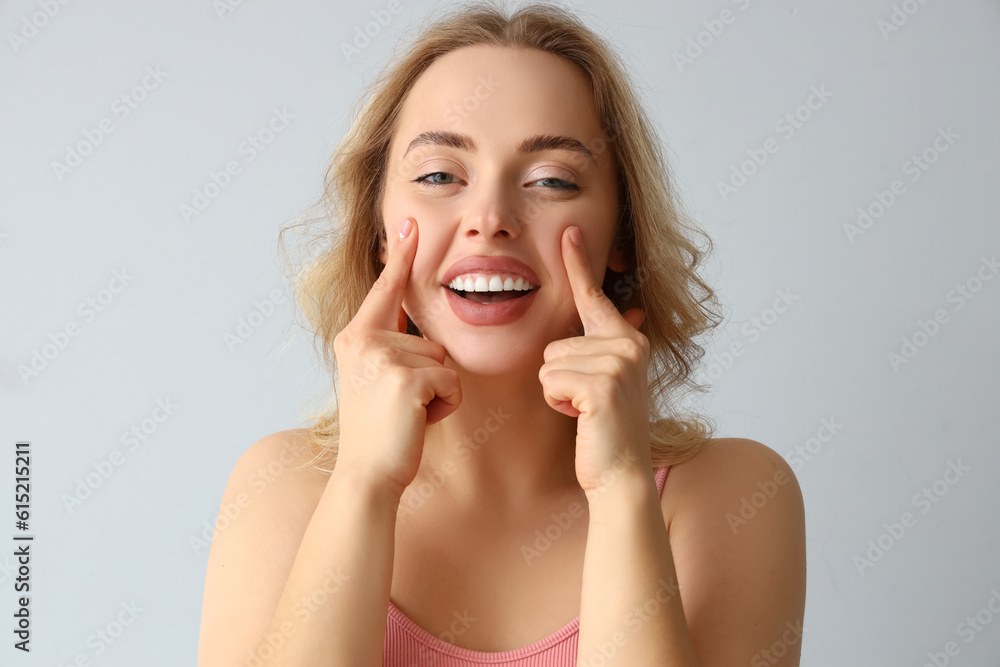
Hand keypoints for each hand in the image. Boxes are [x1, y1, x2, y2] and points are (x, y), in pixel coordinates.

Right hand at [333, 217, 461, 495]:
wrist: (367, 474)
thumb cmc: (377, 432)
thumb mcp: (373, 380)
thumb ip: (387, 347)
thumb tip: (416, 329)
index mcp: (355, 338)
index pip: (385, 290)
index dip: (400, 257)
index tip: (410, 222)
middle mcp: (365, 341)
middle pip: (430, 339)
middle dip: (430, 375)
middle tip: (400, 406)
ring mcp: (385, 358)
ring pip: (445, 362)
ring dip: (438, 392)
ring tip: (407, 414)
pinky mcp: (408, 379)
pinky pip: (452, 382)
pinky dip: (444, 406)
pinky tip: (418, 421)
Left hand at [538, 225, 650, 492]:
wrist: (620, 473)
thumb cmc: (604, 429)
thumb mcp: (608, 380)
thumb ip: (609, 345)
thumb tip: (633, 310)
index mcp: (627, 339)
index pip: (594, 297)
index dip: (579, 263)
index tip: (570, 230)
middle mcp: (628, 344)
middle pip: (554, 342)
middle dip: (557, 376)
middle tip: (586, 404)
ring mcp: (618, 363)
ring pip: (548, 362)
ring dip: (556, 391)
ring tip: (584, 411)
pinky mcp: (602, 385)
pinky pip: (549, 380)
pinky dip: (557, 403)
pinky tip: (581, 418)